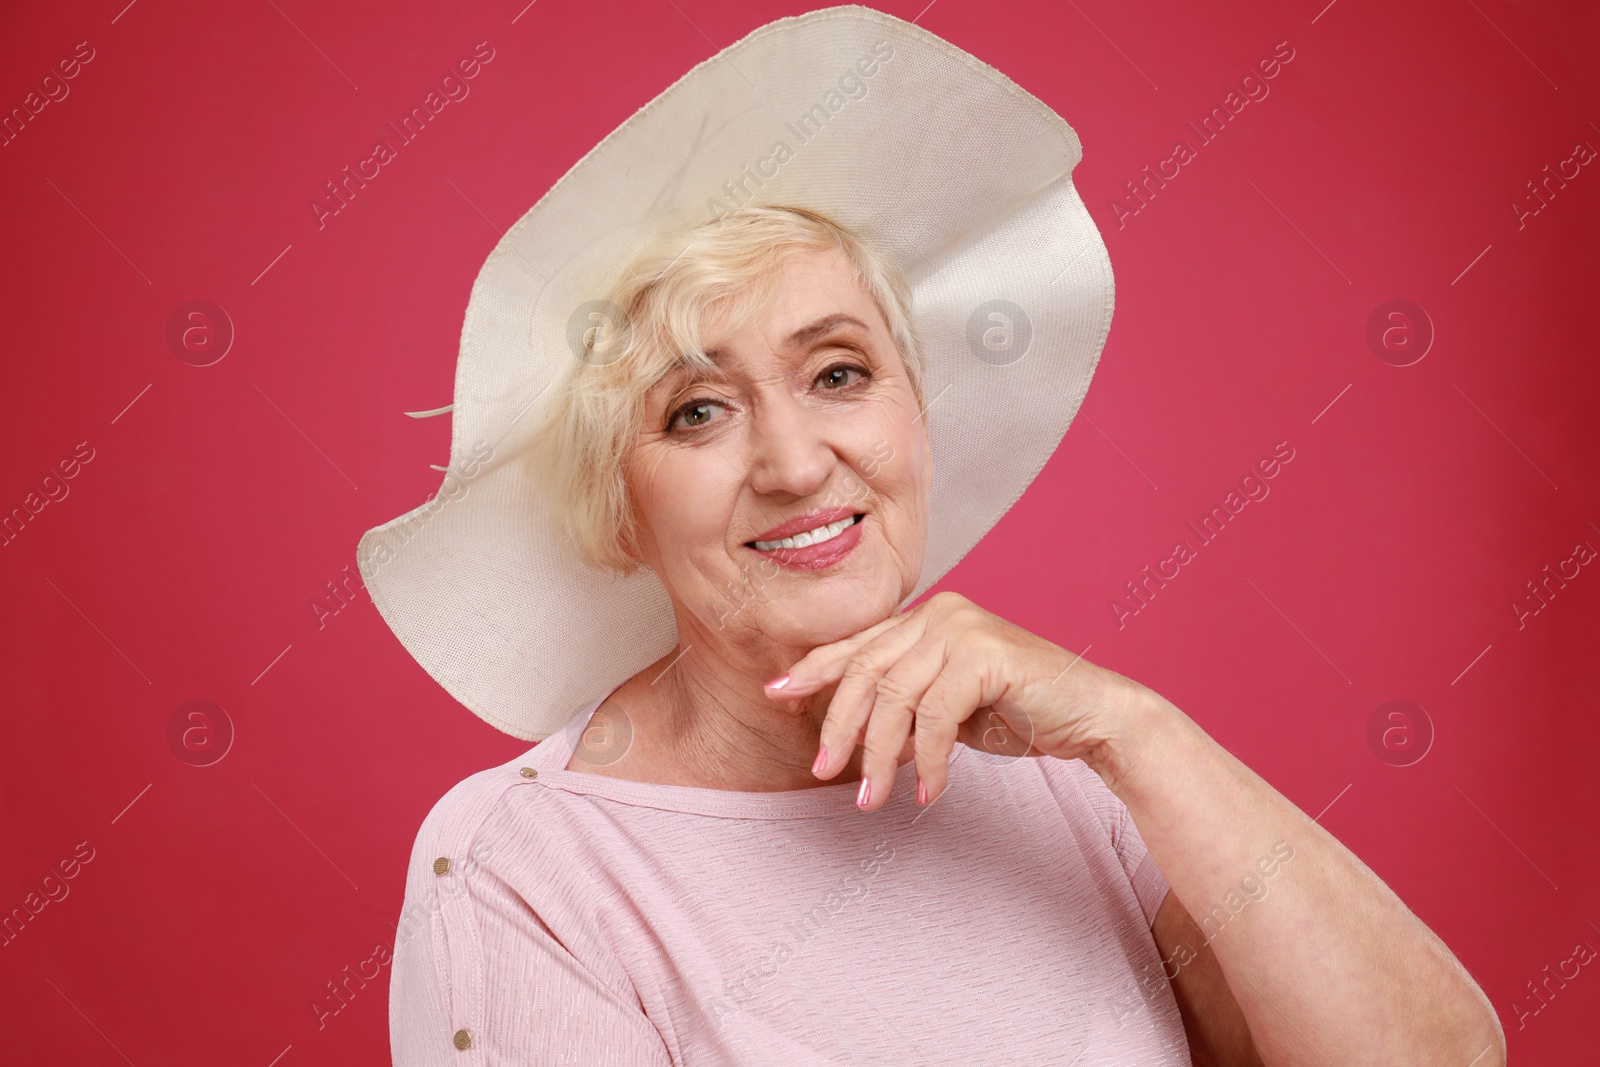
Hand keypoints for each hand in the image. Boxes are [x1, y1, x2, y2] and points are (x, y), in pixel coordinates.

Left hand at [763, 591, 1143, 810]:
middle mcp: (939, 612)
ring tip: (871, 799)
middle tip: (824, 771)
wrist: (1093, 716)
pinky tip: (927, 791)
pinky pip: (935, 716)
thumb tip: (850, 733)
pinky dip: (926, 759)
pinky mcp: (984, 654)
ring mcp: (962, 627)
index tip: (777, 695)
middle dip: (840, 726)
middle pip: (866, 672)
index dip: (814, 670)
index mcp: (926, 617)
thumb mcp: (948, 708)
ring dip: (880, 756)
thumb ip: (906, 705)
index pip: (858, 645)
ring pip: (895, 698)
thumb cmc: (1021, 713)